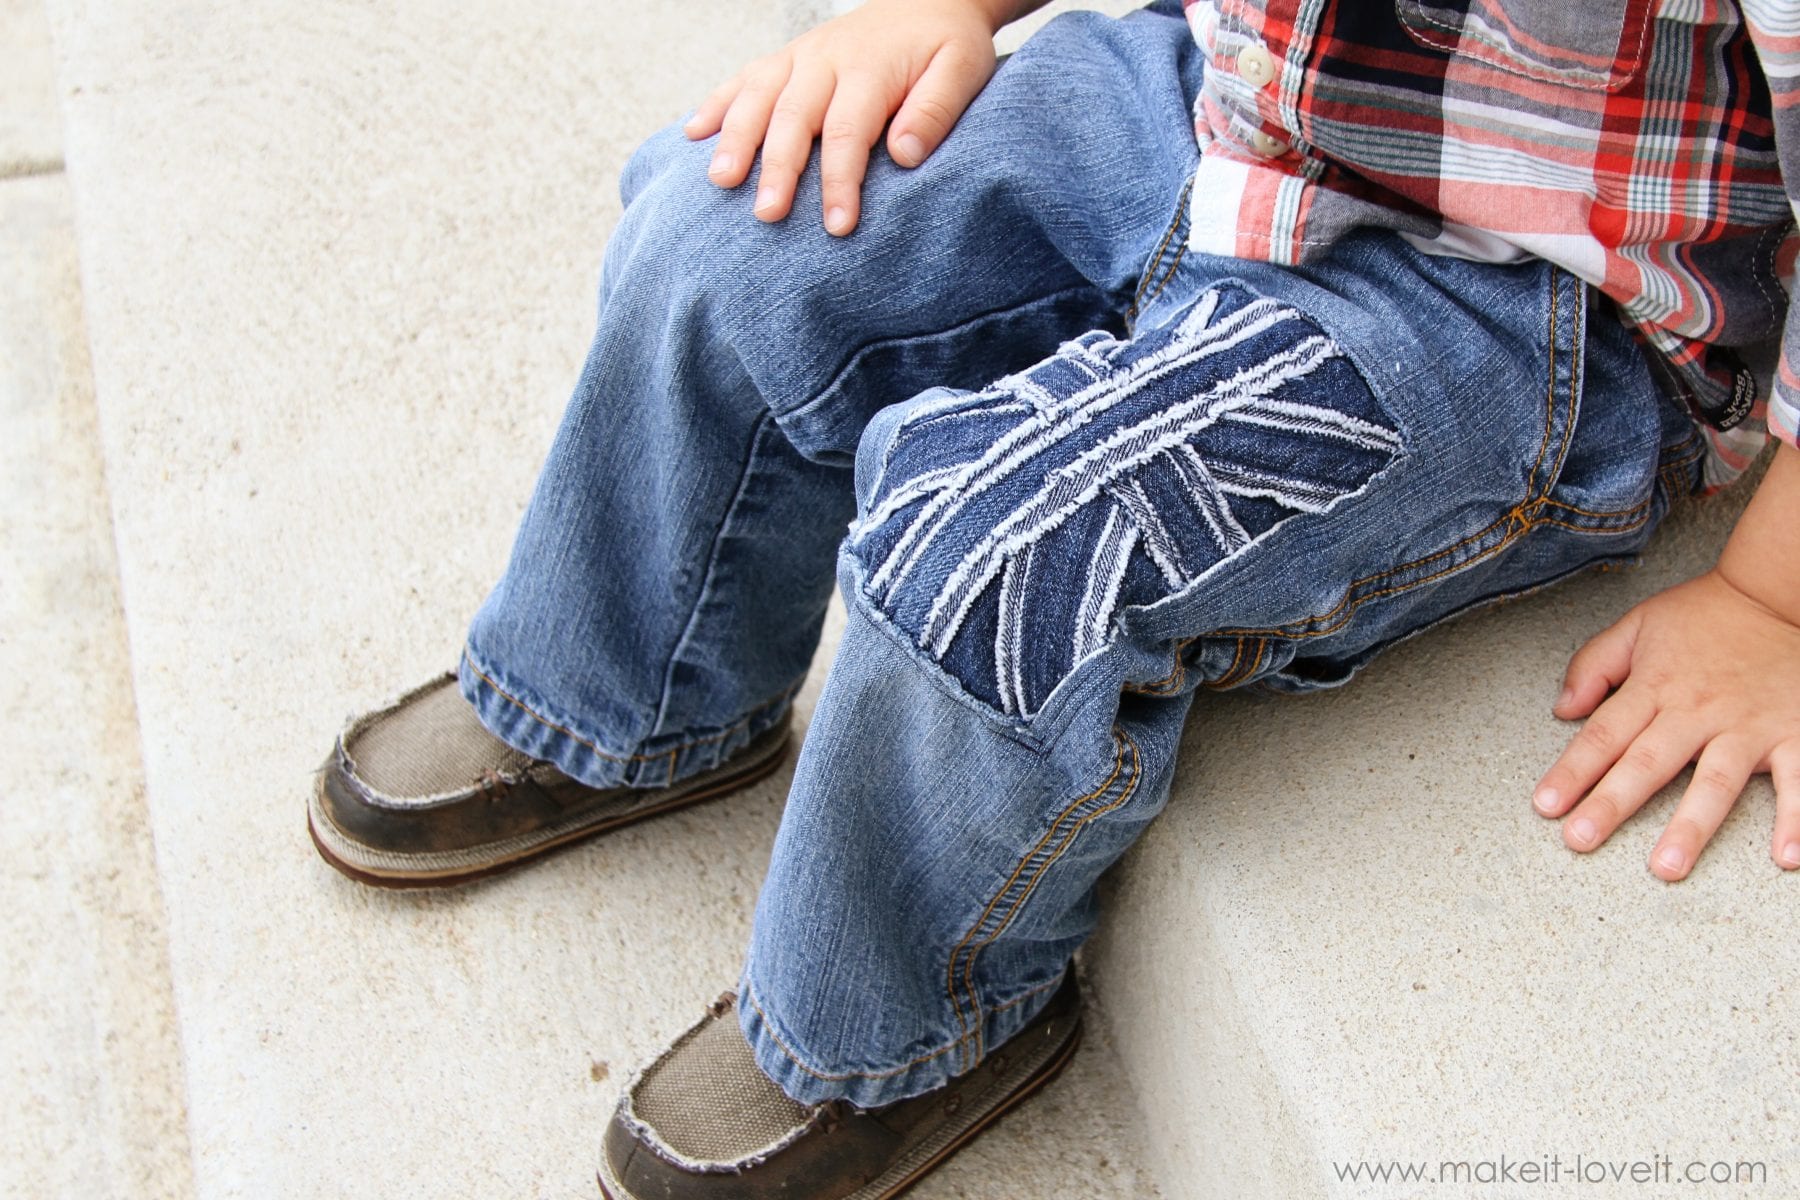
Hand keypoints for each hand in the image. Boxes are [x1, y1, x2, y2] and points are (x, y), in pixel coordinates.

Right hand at [681, 0, 1015, 235]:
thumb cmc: (946, 45)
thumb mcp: (962, 70)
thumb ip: (935, 111)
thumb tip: (904, 155)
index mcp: (870, 67)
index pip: (849, 131)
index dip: (840, 181)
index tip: (837, 226)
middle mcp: (827, 59)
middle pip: (794, 117)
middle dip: (778, 168)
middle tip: (768, 214)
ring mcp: (801, 56)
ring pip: (758, 95)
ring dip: (736, 137)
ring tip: (720, 180)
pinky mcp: (786, 57)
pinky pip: (744, 77)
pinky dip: (716, 103)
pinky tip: (693, 133)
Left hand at [1533, 569, 1799, 879]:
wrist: (1777, 595)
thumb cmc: (1705, 615)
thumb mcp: (1638, 625)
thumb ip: (1594, 665)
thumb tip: (1563, 708)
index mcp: (1656, 686)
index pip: (1604, 735)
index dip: (1572, 771)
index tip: (1545, 805)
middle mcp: (1698, 710)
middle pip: (1648, 763)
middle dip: (1611, 804)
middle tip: (1579, 840)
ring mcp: (1748, 726)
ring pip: (1715, 782)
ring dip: (1691, 826)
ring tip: (1666, 866)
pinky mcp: (1795, 733)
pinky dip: (1797, 819)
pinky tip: (1785, 857)